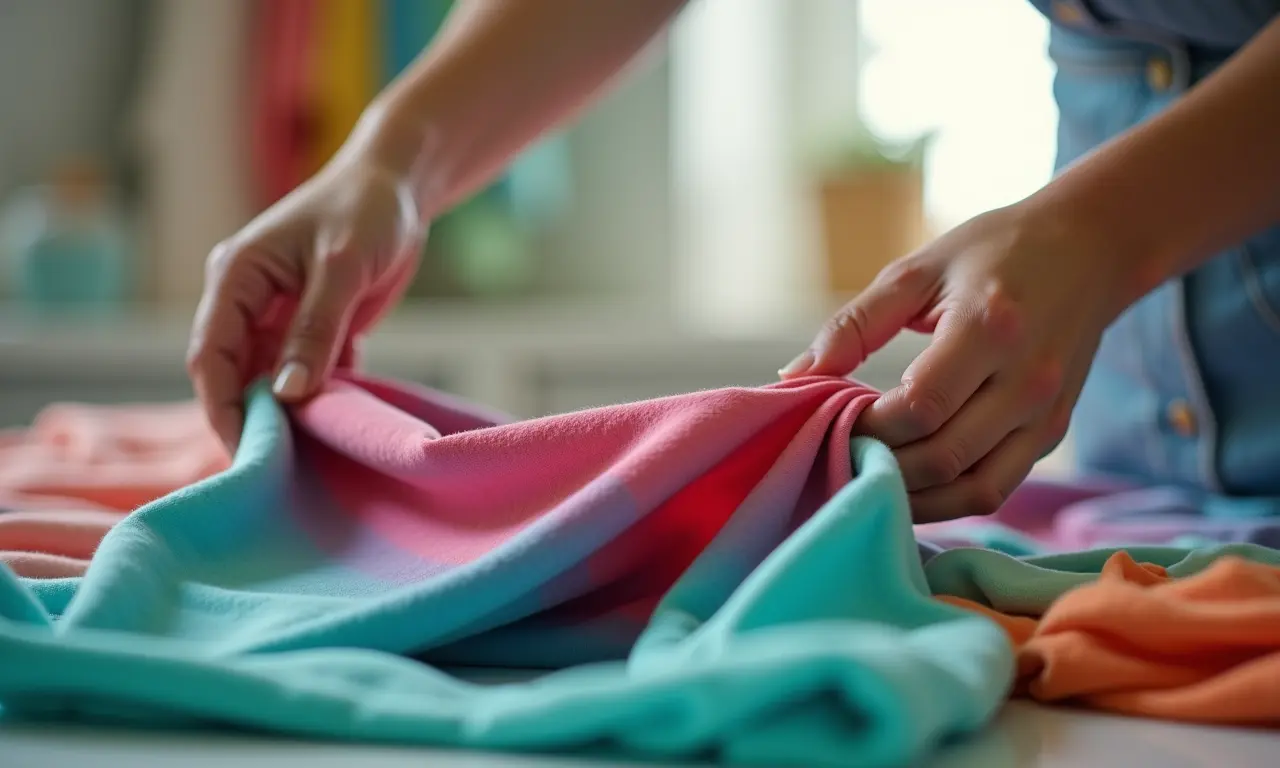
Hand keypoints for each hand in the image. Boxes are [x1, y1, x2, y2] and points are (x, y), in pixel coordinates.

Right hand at [187, 144, 424, 453]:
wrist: (401, 187)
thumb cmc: (366, 210)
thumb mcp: (342, 267)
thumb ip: (314, 330)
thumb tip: (287, 394)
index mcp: (236, 277)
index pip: (211, 354)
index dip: (222, 407)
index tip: (244, 452)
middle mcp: (247, 301)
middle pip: (235, 375)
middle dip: (253, 419)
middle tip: (278, 471)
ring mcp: (278, 317)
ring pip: (270, 380)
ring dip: (288, 415)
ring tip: (310, 460)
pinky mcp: (311, 328)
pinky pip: (305, 375)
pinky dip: (319, 401)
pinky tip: (338, 430)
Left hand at [781, 201, 1132, 521]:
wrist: (1089, 248)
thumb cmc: (993, 252)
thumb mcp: (917, 271)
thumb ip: (854, 325)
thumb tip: (792, 377)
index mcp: (990, 328)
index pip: (919, 407)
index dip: (868, 425)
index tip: (834, 417)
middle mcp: (1027, 380)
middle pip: (942, 456)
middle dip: (882, 464)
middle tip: (840, 454)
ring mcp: (1046, 414)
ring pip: (972, 489)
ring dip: (912, 497)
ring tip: (868, 478)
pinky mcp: (1052, 434)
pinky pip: (996, 489)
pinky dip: (947, 500)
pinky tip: (910, 486)